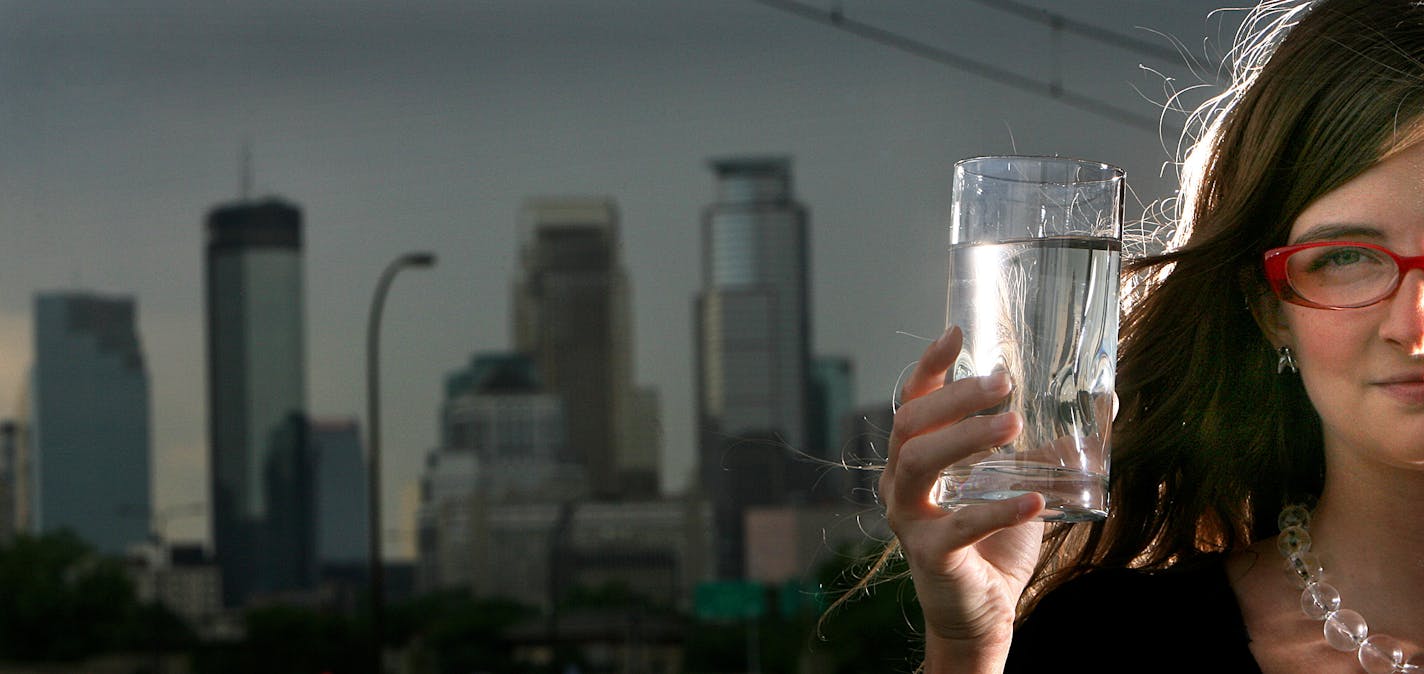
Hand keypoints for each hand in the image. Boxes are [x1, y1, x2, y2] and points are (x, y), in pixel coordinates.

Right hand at [882, 326, 1045, 671]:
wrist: (981, 612)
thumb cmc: (993, 542)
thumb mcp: (1018, 483)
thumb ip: (1042, 446)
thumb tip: (1100, 401)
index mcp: (915, 457)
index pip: (911, 400)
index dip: (930, 365)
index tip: (958, 333)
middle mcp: (900, 482)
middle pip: (909, 423)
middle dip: (955, 396)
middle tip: (1004, 382)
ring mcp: (910, 519)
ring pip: (917, 463)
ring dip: (965, 437)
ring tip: (1012, 424)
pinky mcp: (930, 555)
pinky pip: (958, 526)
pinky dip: (998, 510)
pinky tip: (1035, 501)